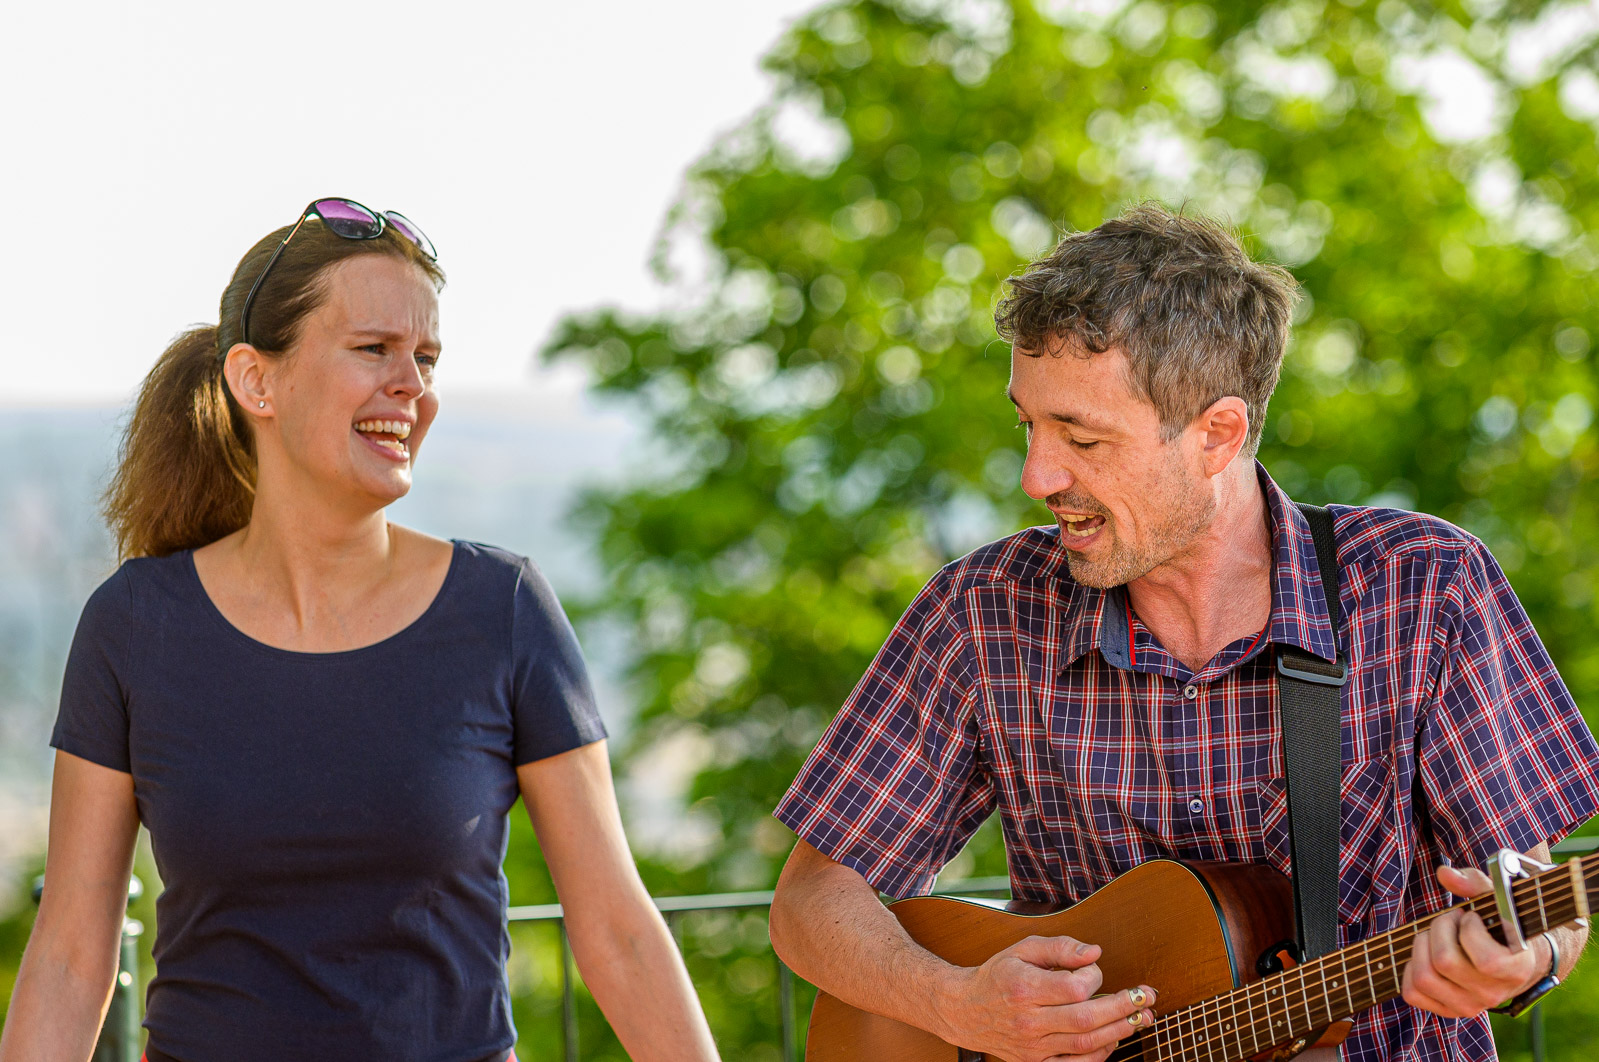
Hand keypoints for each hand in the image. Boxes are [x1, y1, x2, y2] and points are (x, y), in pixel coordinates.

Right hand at [936, 934, 1156, 1061]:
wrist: (965, 1010)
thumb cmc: (998, 975)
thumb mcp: (1022, 949)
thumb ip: (1060, 947)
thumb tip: (1094, 953)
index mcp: (1024, 988)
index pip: (1074, 987)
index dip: (1095, 978)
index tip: (1095, 969)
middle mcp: (1028, 1021)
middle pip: (1086, 1018)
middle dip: (1124, 1008)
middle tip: (1147, 996)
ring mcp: (1033, 1047)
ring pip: (1086, 1044)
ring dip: (1120, 1031)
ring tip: (1142, 1017)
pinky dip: (1100, 1055)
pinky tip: (1114, 1039)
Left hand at [1402, 864, 1548, 1018]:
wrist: (1511, 959)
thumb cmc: (1502, 924)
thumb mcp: (1498, 900)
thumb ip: (1475, 883)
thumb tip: (1445, 874)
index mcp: (1516, 971)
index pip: (1486, 960)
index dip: (1469, 929)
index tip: (1472, 916)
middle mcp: (1494, 995)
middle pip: (1444, 961)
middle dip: (1440, 927)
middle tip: (1452, 920)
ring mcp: (1470, 1006)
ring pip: (1424, 977)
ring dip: (1422, 945)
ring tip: (1439, 936)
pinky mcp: (1447, 1010)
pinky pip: (1412, 993)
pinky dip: (1410, 969)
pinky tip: (1427, 955)